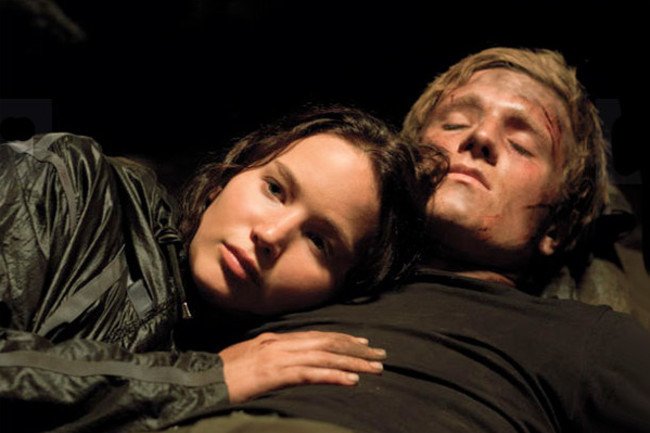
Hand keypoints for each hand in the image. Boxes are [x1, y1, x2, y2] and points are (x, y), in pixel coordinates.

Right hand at [219, 331, 385, 402]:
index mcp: (274, 339)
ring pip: (324, 357)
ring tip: (375, 368)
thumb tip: (288, 360)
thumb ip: (269, 355)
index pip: (316, 337)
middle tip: (380, 354)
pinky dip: (333, 376)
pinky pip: (310, 375)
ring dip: (353, 362)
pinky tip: (351, 381)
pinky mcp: (274, 375)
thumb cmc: (220, 374)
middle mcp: (279, 343)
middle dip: (355, 349)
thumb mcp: (248, 358)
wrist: (198, 381)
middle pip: (326, 343)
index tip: (362, 343)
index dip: (341, 339)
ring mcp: (277, 357)